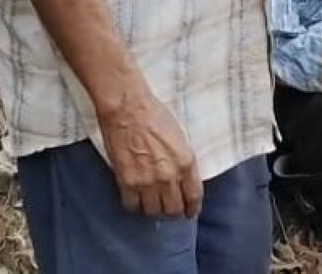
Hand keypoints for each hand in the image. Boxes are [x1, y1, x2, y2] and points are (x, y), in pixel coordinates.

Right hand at [96, 91, 201, 217]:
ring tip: (152, 204)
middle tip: (169, 209)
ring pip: (153, 211)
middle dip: (173, 212)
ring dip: (154, 210)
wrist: (127, 109)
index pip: (194, 196)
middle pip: (174, 209)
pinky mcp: (127, 182)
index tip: (189, 212)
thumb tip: (183, 179)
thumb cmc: (155, 116)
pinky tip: (136, 199)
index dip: (192, 208)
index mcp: (186, 163)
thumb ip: (183, 161)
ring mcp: (147, 182)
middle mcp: (169, 176)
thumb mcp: (180, 138)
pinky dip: (135, 205)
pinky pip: (132, 205)